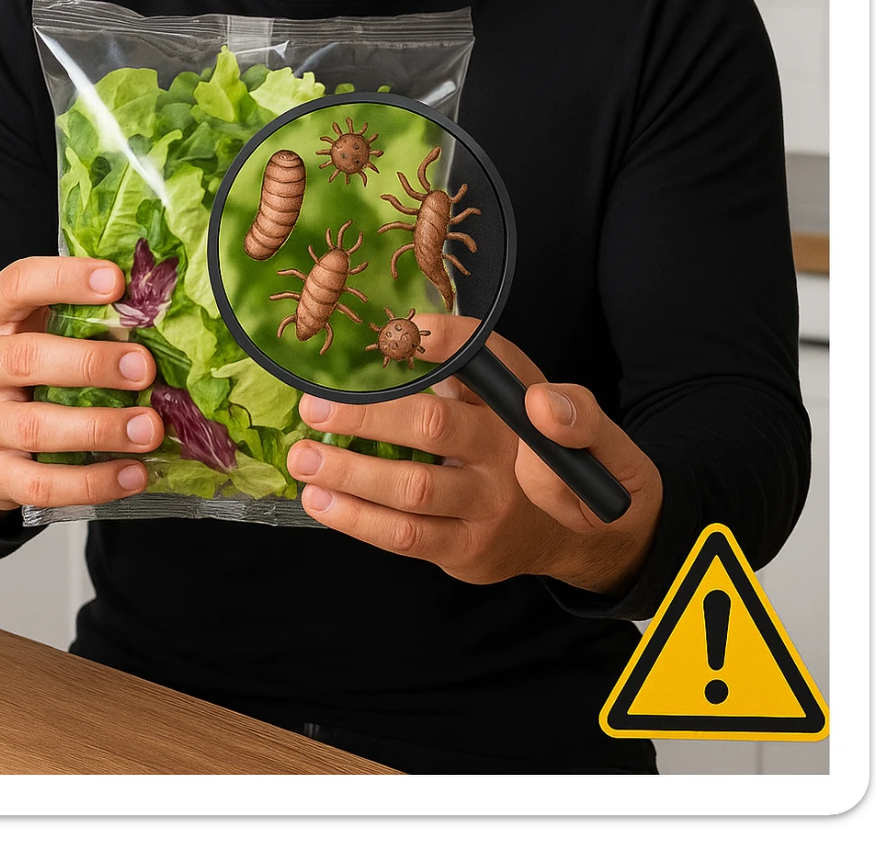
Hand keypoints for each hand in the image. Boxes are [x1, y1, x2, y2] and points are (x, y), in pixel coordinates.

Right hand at [0, 256, 163, 515]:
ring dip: (99, 428)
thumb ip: (91, 317)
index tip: (116, 282)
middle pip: (24, 358)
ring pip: (33, 427)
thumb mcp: (50, 329)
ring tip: (150, 430)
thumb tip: (165, 310)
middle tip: (145, 369)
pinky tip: (134, 474)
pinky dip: (91, 482)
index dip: (65, 279)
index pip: (18, 284)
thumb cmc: (36, 366)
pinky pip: (39, 484)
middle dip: (90, 363)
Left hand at [286, 316, 661, 595]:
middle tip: (315, 406)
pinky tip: (321, 500)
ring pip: (413, 488)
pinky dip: (357, 519)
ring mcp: (488, 504)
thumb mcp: (510, 391)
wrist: (573, 530)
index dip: (438, 341)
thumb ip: (465, 360)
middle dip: (367, 415)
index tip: (393, 331)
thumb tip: (401, 327)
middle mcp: (506, 449)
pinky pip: (406, 536)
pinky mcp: (469, 549)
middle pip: (433, 425)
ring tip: (302, 459)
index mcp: (512, 399)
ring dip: (350, 473)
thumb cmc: (521, 444)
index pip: (477, 357)